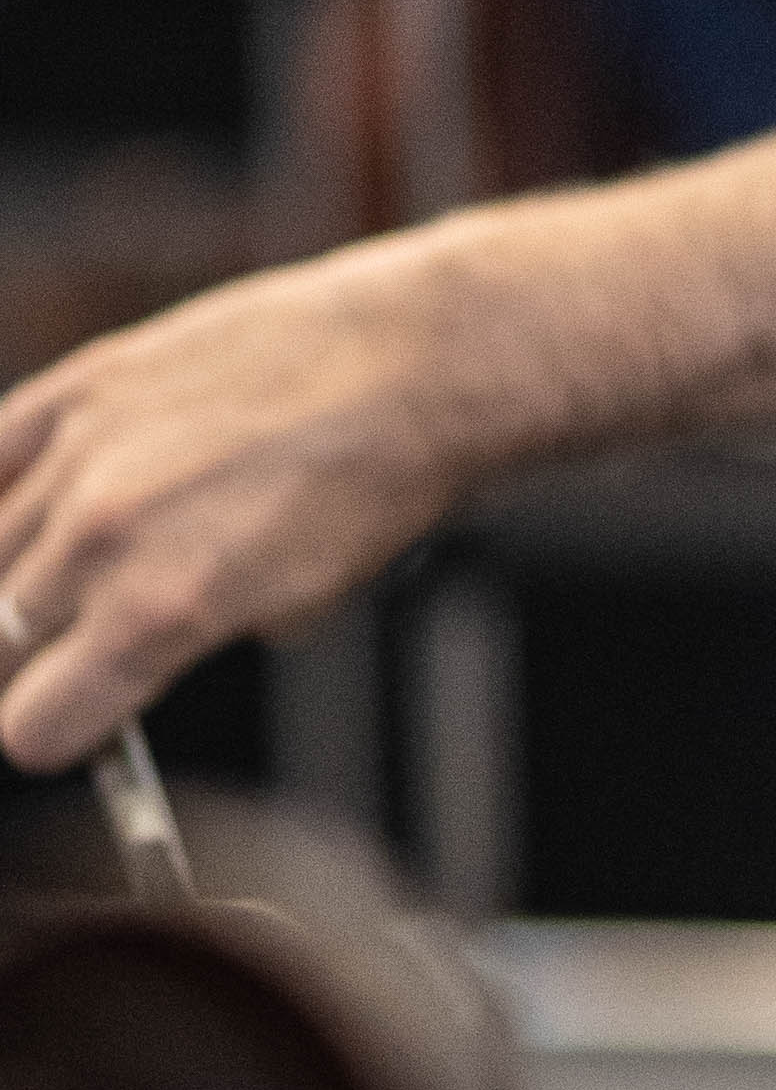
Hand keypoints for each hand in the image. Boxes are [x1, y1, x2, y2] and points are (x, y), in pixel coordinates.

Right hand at [0, 237, 486, 768]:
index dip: (59, 729)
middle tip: (69, 648)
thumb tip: (139, 649)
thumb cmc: (381, 483)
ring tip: (72, 570)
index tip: (76, 717)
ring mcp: (83, 453)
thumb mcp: (299, 603)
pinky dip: (6, 489)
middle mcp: (101, 538)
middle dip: (30, 660)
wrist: (420, 360)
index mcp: (157, 614)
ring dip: (19, 575)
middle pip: (0, 644)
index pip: (33, 725)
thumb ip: (195, 638)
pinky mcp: (85, 381)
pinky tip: (43, 502)